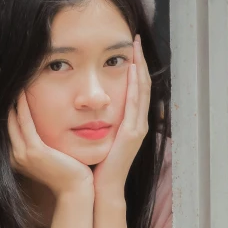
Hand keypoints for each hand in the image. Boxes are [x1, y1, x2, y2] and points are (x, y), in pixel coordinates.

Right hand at [8, 91, 93, 199]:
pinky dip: (23, 106)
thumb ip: (40, 142)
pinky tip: (23, 92)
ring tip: (14, 82)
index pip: (6, 127)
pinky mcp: (34, 151)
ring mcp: (22, 154)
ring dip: (12, 100)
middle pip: (5, 122)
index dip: (6, 108)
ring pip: (12, 120)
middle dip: (5, 101)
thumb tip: (41, 126)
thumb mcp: (48, 154)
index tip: (9, 89)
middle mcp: (14, 156)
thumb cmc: (67, 171)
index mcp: (15, 157)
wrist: (76, 189)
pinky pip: (25, 122)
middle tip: (6, 81)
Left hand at [92, 35, 150, 197]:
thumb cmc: (96, 164)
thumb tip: (84, 103)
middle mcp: (138, 122)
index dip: (134, 67)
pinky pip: (135, 104)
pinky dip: (135, 85)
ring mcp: (138, 127)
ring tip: (136, 47)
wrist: (102, 188)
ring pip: (143, 90)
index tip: (129, 47)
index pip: (135, 88)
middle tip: (136, 39)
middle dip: (140, 60)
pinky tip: (132, 70)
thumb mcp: (98, 136)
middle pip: (143, 84)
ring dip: (140, 67)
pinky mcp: (133, 134)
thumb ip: (96, 119)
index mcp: (130, 122)